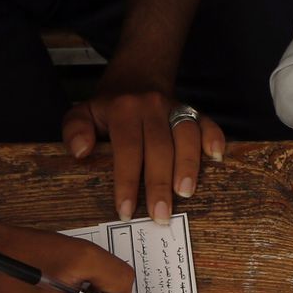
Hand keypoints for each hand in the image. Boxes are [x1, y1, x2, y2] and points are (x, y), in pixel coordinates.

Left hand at [62, 74, 226, 222]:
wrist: (136, 78)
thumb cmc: (108, 108)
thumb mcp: (82, 113)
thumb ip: (75, 130)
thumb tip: (81, 151)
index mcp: (123, 109)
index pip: (127, 148)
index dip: (127, 181)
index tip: (125, 210)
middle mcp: (151, 105)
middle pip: (159, 146)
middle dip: (160, 183)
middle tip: (160, 215)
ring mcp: (175, 107)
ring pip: (186, 134)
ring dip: (188, 164)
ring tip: (186, 193)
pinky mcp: (193, 111)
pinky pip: (207, 122)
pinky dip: (214, 138)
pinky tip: (217, 158)